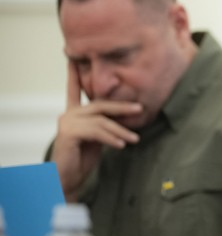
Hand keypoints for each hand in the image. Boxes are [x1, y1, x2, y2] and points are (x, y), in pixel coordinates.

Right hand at [52, 61, 140, 196]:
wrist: (66, 179)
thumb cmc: (82, 159)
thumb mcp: (98, 138)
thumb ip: (106, 124)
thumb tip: (126, 116)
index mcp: (74, 112)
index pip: (75, 89)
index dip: (74, 73)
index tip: (72, 56)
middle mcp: (69, 114)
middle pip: (100, 104)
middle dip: (122, 107)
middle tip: (140, 109)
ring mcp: (67, 122)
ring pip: (101, 120)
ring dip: (121, 130)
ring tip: (135, 139)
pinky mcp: (68, 133)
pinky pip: (96, 131)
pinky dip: (111, 138)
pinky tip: (121, 145)